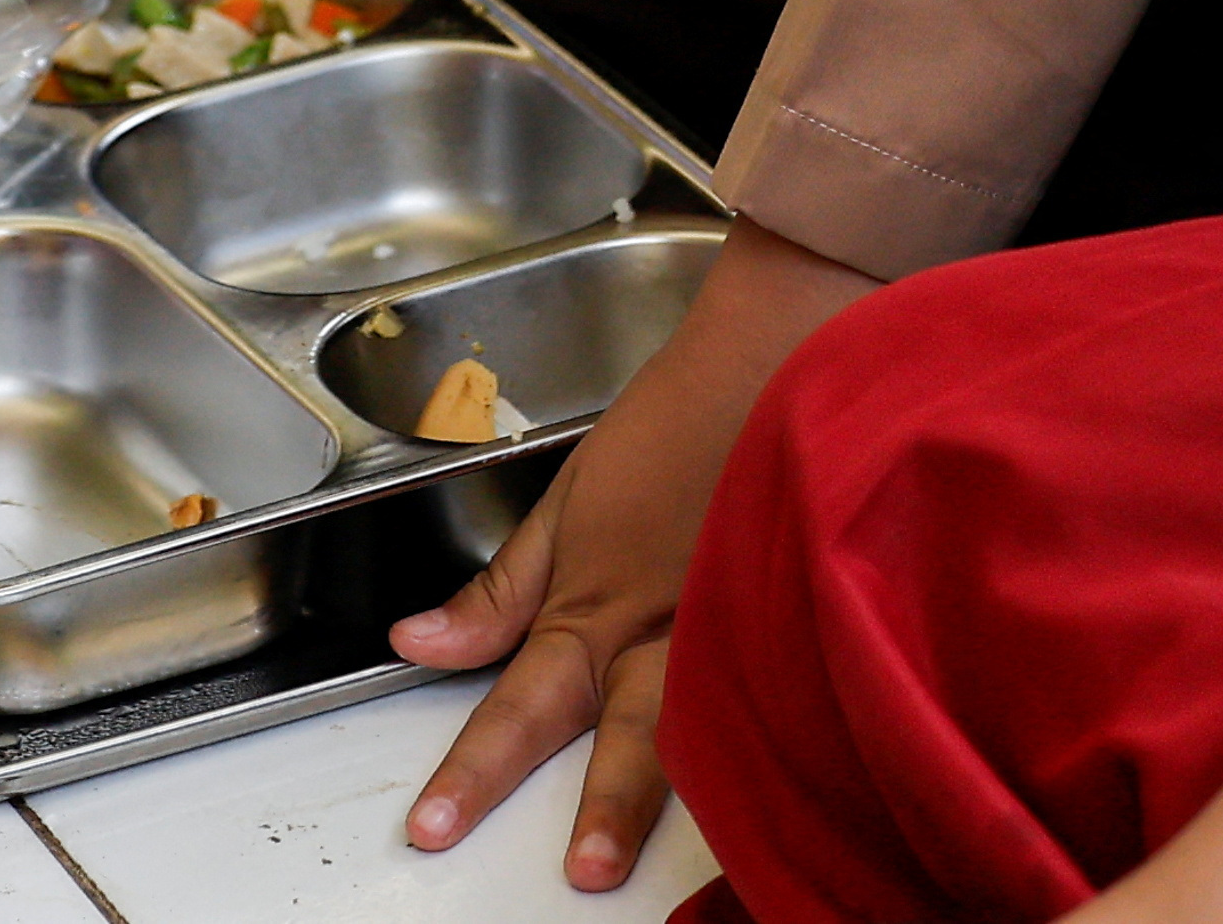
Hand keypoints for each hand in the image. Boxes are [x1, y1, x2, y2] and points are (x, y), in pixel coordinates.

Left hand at [394, 218, 881, 883]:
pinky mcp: (802, 617)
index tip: (437, 823)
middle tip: (577, 872)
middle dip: (603, 808)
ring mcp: (743, 623)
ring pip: (715, 722)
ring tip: (666, 852)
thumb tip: (419, 641)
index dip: (478, 767)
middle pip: (633, 732)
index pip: (526, 700)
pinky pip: (782, 695)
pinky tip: (781, 792)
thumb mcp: (570, 496)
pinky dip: (774, 744)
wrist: (783, 351)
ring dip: (689, 792)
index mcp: (603, 599)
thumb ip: (501, 587)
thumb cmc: (676, 418)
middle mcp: (672, 624)